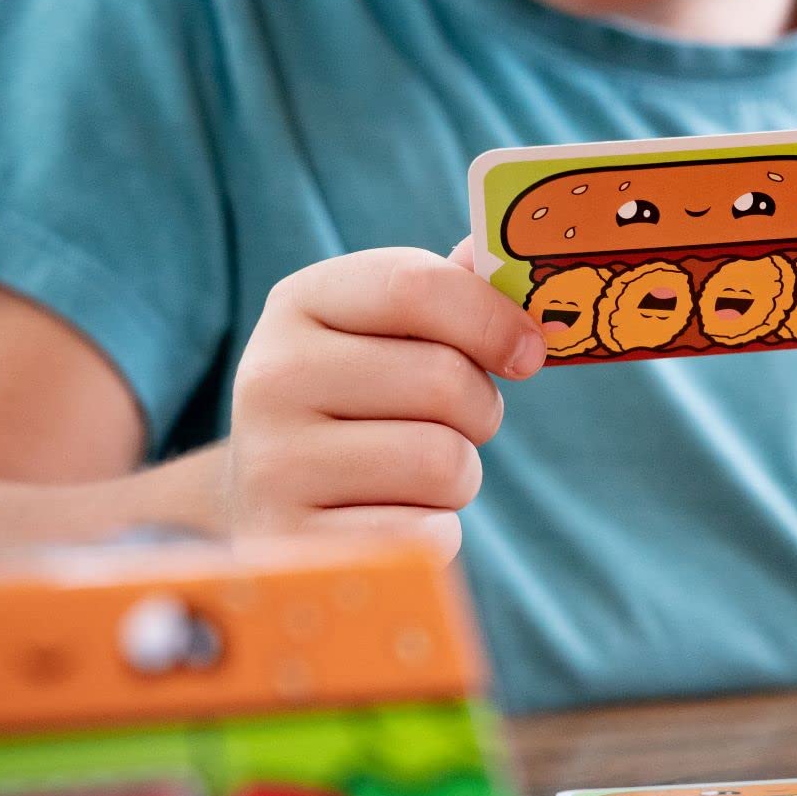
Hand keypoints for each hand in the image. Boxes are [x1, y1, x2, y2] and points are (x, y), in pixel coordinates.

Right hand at [226, 241, 545, 547]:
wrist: (267, 500)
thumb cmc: (356, 403)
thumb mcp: (383, 331)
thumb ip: (446, 290)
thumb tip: (493, 247)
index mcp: (298, 303)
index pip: (415, 285)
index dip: (493, 317)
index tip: (529, 351)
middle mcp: (270, 376)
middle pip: (444, 380)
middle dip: (479, 409)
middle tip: (453, 424)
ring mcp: (271, 465)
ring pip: (443, 461)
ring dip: (459, 475)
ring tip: (415, 474)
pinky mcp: (294, 547)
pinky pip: (428, 535)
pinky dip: (436, 531)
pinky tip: (390, 519)